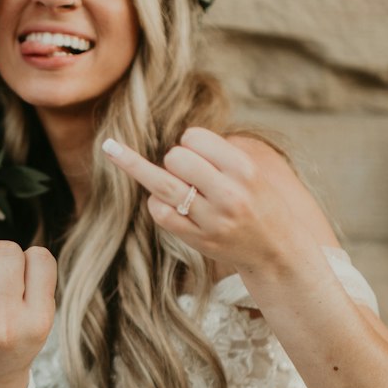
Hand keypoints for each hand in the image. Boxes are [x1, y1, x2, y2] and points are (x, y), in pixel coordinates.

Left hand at [103, 127, 298, 278]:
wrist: (277, 250)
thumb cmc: (261, 201)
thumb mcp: (255, 169)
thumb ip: (222, 152)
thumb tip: (179, 139)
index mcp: (244, 169)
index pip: (195, 137)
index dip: (190, 141)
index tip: (198, 152)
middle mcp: (228, 194)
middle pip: (176, 157)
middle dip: (175, 159)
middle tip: (188, 173)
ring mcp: (211, 219)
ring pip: (162, 184)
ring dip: (139, 168)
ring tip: (111, 148)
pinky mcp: (197, 239)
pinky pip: (160, 213)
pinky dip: (155, 203)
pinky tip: (163, 202)